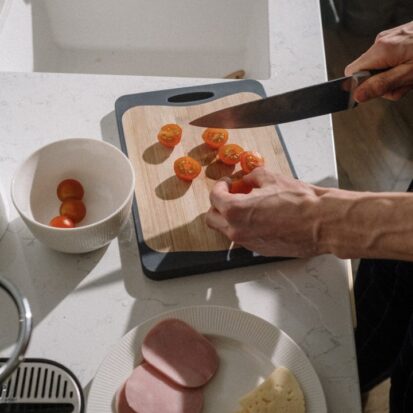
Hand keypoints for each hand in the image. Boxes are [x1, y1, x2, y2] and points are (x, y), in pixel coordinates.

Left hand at [206, 168, 326, 256]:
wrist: (321, 223)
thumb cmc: (300, 202)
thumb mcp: (272, 179)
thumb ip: (253, 177)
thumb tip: (249, 179)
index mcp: (235, 211)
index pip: (215, 198)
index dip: (220, 187)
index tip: (227, 183)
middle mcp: (237, 230)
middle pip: (212, 219)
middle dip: (218, 205)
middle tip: (231, 195)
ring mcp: (248, 243)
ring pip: (226, 230)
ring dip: (230, 217)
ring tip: (248, 205)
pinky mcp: (259, 250)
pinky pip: (243, 238)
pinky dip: (244, 227)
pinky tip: (260, 217)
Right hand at [345, 21, 412, 101]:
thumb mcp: (409, 75)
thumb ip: (382, 85)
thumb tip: (358, 95)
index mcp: (381, 50)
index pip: (351, 73)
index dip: (359, 86)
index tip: (375, 91)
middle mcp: (382, 41)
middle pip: (366, 72)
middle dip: (382, 84)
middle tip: (402, 84)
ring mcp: (390, 38)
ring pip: (379, 67)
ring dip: (393, 77)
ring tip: (411, 75)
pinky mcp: (398, 38)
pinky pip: (389, 59)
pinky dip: (398, 67)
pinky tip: (412, 67)